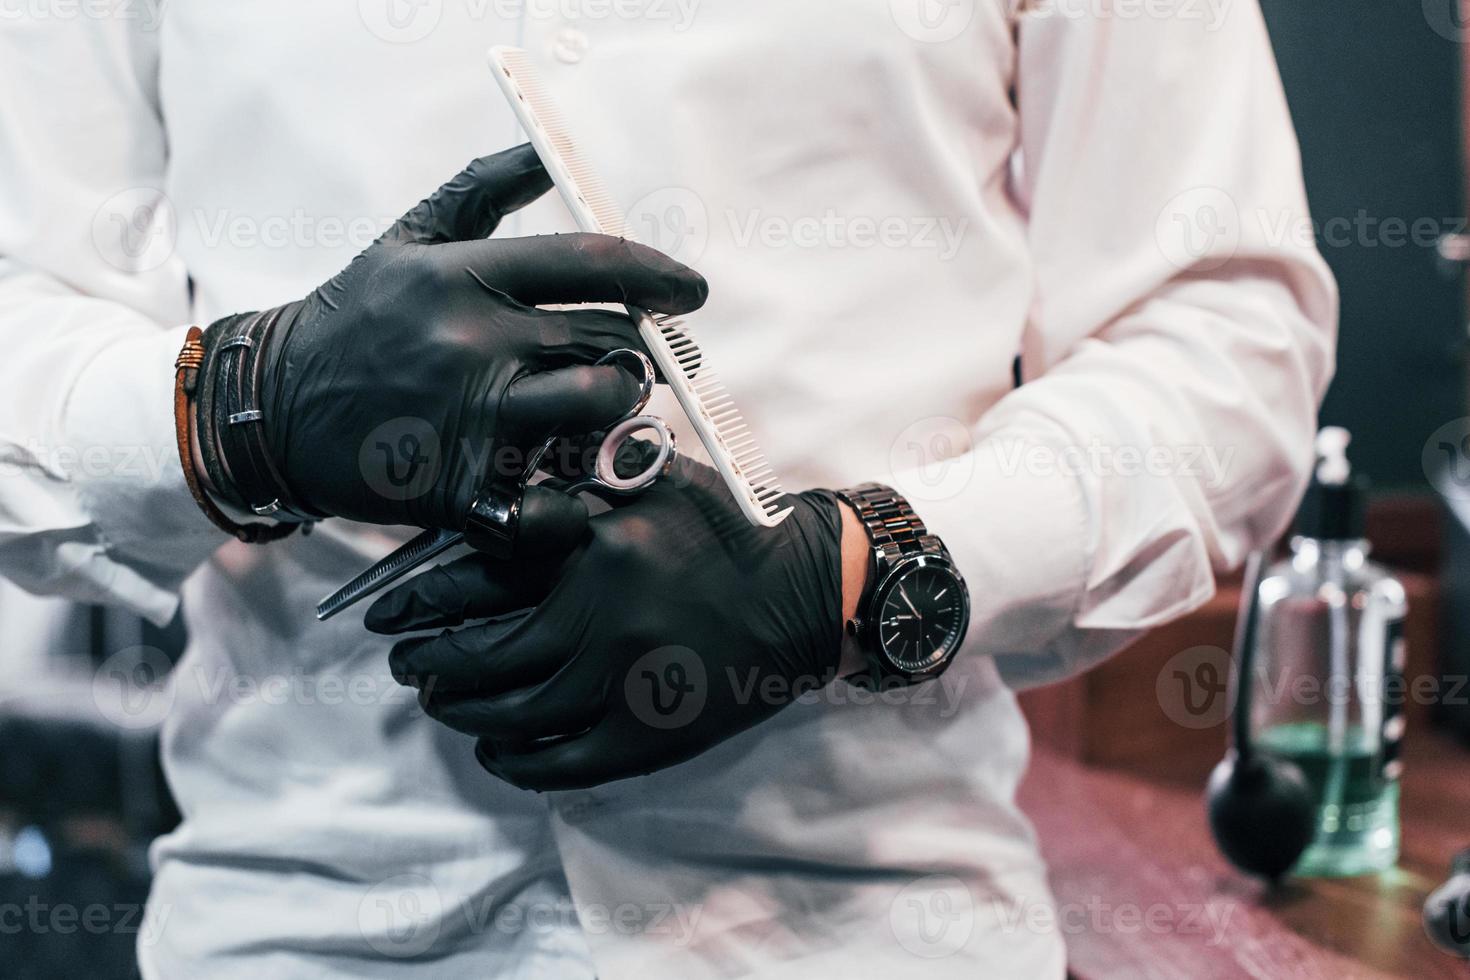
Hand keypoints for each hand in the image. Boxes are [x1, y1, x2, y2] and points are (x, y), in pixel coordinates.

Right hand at [195, 144, 706, 536]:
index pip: (590, 261)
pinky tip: (563, 489)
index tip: (691, 293)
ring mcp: (467, 417)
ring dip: (615, 414)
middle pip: (607, 340)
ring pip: (594, 409)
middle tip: (633, 366)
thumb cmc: (354, 319)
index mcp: (463, 276)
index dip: (657, 275)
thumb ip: (480, 190)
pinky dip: (571, 504)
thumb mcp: (406, 240)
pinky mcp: (458, 487)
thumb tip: (545, 153)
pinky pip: (551, 502)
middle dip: (638, 356)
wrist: (273, 410)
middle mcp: (471, 341)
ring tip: (600, 416)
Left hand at [363, 456, 845, 790]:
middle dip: (426, 663)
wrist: (807, 593)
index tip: (387, 610)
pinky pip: (559, 762)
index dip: (418, 598)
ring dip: (459, 711)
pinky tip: (494, 748)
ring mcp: (625, 681)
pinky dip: (513, 760)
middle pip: (481, 655)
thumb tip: (500, 489)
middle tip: (404, 664)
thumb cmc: (728, 530)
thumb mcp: (653, 481)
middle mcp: (602, 615)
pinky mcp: (649, 733)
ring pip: (510, 713)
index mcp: (597, 545)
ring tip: (441, 700)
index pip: (479, 576)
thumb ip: (579, 482)